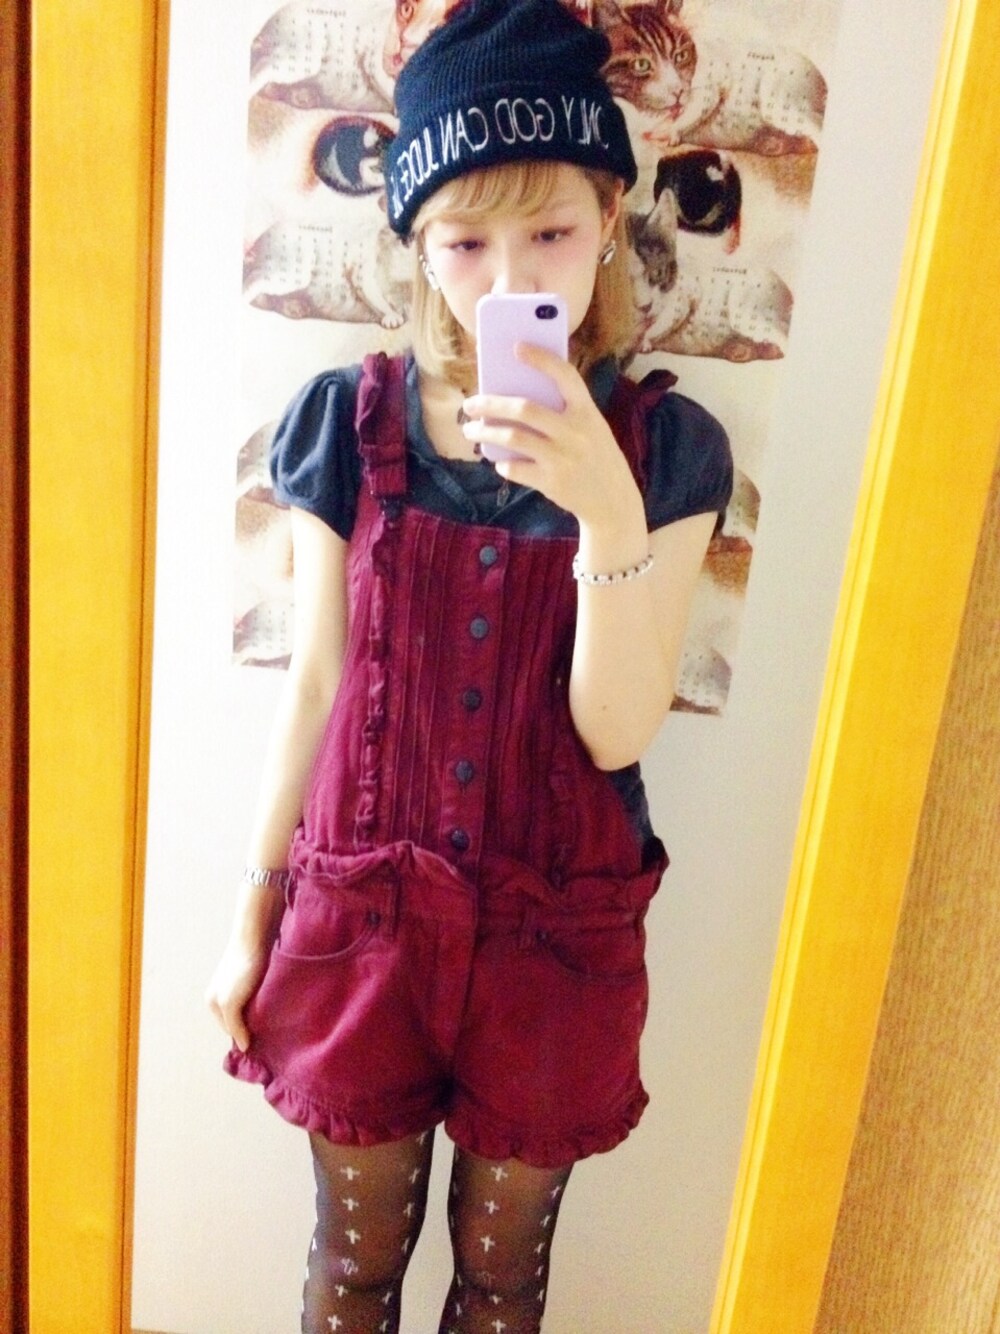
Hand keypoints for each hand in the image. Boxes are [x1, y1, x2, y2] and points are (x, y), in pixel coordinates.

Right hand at [205, 933, 271, 1053]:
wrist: (254, 938)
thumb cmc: (241, 970)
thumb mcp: (231, 1003)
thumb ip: (235, 1025)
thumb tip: (243, 1047)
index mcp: (213, 1003)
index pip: (230, 1030)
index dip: (244, 1035)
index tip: (261, 1040)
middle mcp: (220, 994)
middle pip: (237, 1019)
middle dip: (249, 1025)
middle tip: (268, 1029)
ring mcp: (234, 984)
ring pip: (247, 1008)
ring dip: (257, 1014)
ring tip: (271, 1016)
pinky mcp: (248, 974)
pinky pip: (254, 996)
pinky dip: (262, 1002)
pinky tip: (271, 1001)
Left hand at [461, 344, 644, 540]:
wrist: (613, 501)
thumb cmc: (595, 456)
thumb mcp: (592, 427)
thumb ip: (564, 411)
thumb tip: (515, 393)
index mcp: (587, 411)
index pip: (565, 375)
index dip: (541, 359)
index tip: (516, 347)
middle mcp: (575, 432)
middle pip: (524, 409)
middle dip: (491, 403)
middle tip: (470, 404)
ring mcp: (562, 457)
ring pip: (512, 437)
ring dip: (485, 431)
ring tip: (471, 430)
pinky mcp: (552, 482)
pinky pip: (515, 468)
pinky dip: (503, 463)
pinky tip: (499, 460)